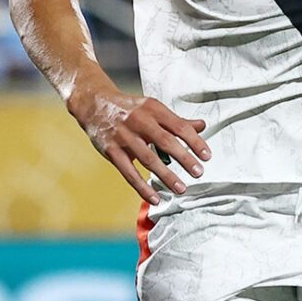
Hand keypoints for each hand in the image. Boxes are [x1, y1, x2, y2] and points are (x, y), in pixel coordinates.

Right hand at [73, 88, 209, 203]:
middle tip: (199, 173)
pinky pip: (129, 172)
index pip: (179, 126)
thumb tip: (202, 126)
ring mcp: (124, 136)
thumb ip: (176, 120)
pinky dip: (142, 187)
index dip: (195, 141)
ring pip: (148, 159)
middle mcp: (139, 120)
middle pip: (166, 141)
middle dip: (184, 158)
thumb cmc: (130, 109)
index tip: (207, 156)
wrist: (94, 103)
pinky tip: (154, 197)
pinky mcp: (111, 150)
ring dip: (166, 175)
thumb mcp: (153, 108)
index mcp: (153, 108)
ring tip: (181, 189)